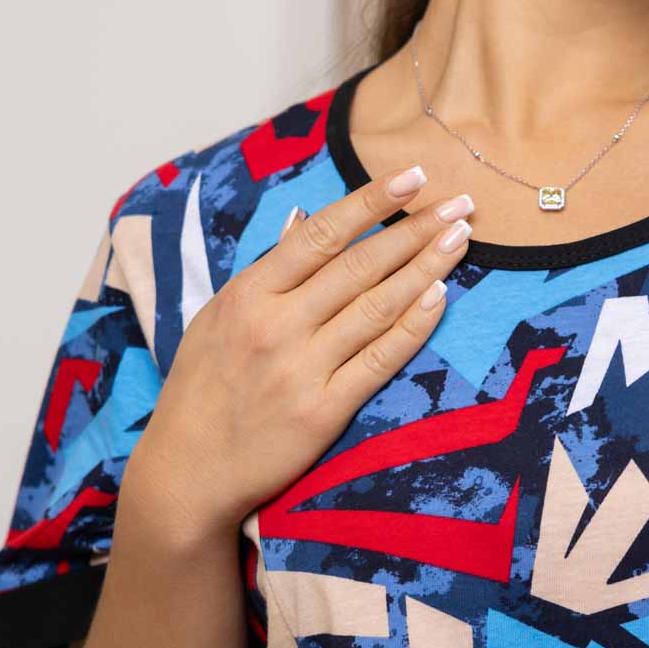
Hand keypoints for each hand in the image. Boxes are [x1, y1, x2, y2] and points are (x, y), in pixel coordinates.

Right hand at [123, 167, 473, 541]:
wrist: (187, 470)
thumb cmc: (202, 391)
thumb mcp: (217, 318)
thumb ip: (264, 270)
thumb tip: (300, 218)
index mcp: (248, 294)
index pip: (321, 234)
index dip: (371, 202)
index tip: (412, 178)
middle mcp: (275, 325)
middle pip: (359, 265)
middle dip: (415, 229)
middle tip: (459, 203)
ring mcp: (301, 368)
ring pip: (376, 306)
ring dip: (426, 268)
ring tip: (460, 239)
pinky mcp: (323, 410)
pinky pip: (379, 360)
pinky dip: (412, 326)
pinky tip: (440, 297)